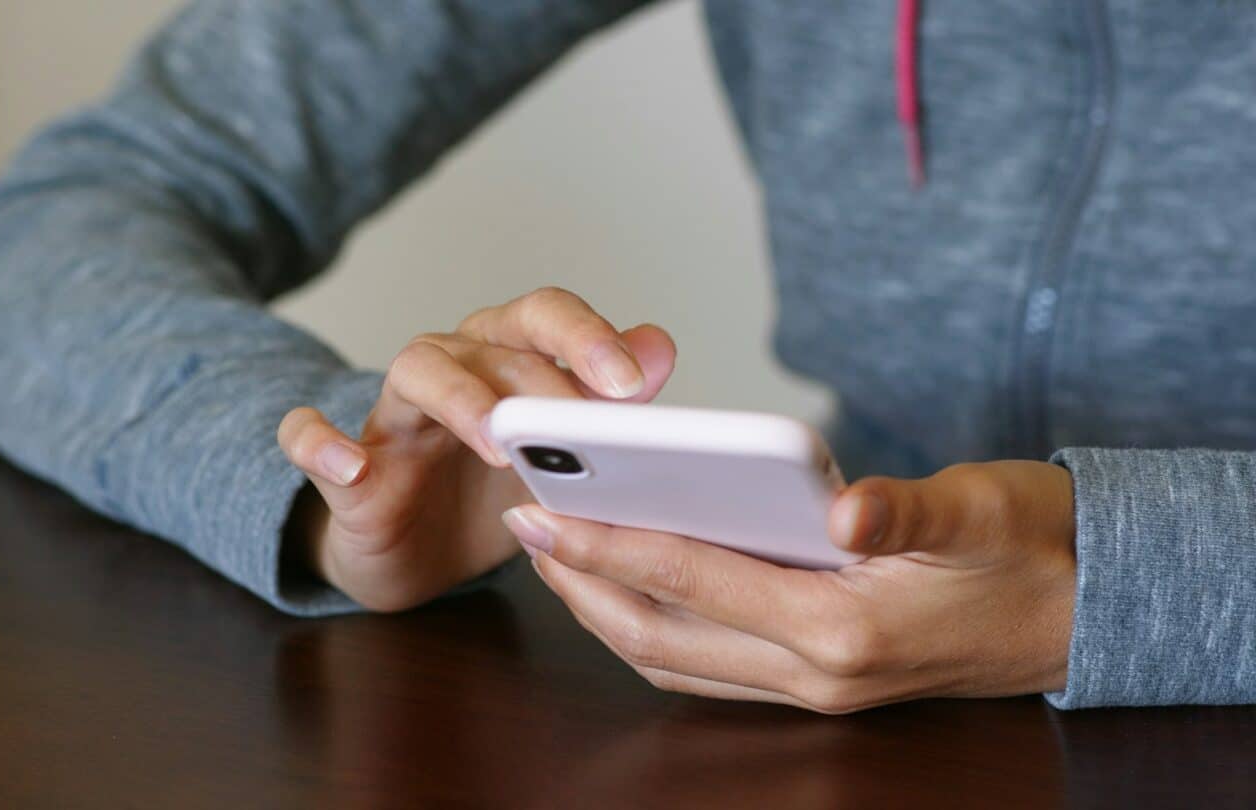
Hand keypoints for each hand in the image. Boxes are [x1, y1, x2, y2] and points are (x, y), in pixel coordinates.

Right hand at [278, 288, 675, 610]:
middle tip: (581, 424)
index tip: (631, 384)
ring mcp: (393, 416)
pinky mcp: (342, 469)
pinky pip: (308, 439)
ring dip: (459, 399)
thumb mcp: (556, 458)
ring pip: (416, 371)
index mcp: (506, 357)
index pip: (545, 317)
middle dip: (541, 377)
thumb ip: (602, 404)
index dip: (587, 338)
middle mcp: (450, 368)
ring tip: (496, 442)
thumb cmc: (486, 495)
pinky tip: (350, 466)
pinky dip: (320, 444)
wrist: (410, 554)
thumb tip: (659, 346)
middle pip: (491, 340)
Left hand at [503, 460, 1076, 712]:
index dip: (611, 543)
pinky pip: (707, 663)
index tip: (543, 510)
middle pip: (662, 634)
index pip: (695, 580)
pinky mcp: (818, 678)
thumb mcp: (981, 509)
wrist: (1088, 606)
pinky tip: (628, 581)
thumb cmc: (1033, 545)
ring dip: (606, 609)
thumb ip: (908, 510)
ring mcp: (815, 686)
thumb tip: (842, 510)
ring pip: (675, 658)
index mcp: (846, 629)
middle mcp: (818, 673)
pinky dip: (652, 626)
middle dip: (582, 583)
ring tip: (557, 551)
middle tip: (525, 525)